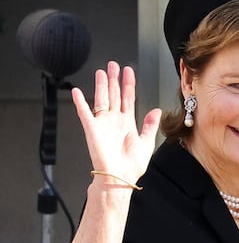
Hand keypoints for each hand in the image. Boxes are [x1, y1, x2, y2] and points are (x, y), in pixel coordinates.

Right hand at [72, 61, 161, 189]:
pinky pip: (85, 113)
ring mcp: (103, 124)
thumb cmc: (132, 165)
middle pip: (114, 94)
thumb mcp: (147, 142)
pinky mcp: (93, 130)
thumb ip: (150, 125)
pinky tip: (77, 92)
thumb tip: (156, 110)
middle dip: (114, 79)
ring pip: (101, 99)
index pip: (128, 98)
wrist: (120, 177)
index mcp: (127, 123)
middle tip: (114, 65)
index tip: (129, 71)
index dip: (128, 84)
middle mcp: (115, 121)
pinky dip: (80, 102)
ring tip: (102, 71)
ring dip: (101, 85)